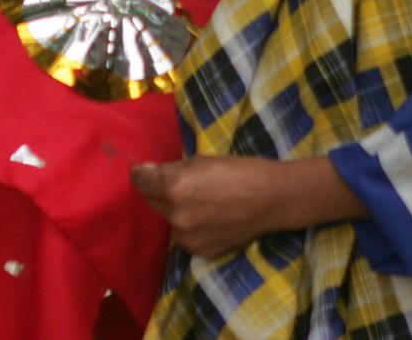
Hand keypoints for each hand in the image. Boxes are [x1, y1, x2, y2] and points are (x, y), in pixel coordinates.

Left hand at [131, 156, 286, 258]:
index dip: (142, 173)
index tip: (146, 171)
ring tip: (200, 202)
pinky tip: (209, 217)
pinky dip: (189, 226)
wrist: (271, 199)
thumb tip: (153, 173)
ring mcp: (187, 237)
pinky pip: (184, 234)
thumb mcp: (201, 160)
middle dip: (160, 191)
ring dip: (175, 210)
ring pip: (168, 219)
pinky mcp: (199, 250)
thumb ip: (173, 169)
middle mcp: (176, 215)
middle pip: (152, 201)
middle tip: (180, 184)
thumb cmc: (239, 171)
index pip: (140, 181)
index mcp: (174, 187)